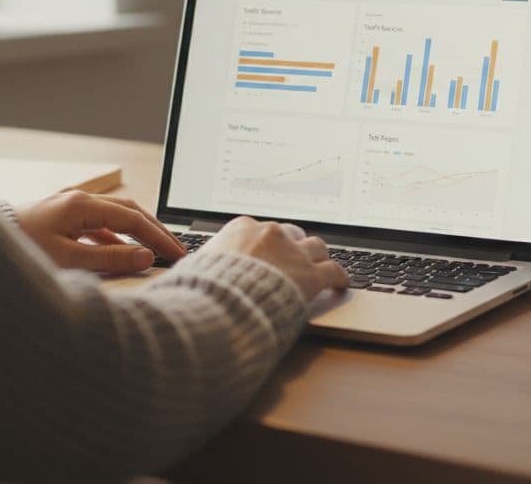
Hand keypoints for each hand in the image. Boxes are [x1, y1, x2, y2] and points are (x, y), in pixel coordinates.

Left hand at [15, 191, 185, 273]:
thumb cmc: (21, 251)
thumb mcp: (68, 259)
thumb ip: (109, 258)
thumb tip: (145, 256)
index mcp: (82, 205)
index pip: (133, 220)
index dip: (159, 238)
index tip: (178, 255)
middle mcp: (79, 200)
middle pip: (130, 211)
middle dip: (156, 231)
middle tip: (178, 250)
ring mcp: (71, 207)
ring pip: (117, 217)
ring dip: (139, 233)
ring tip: (158, 251)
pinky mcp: (63, 218)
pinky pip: (100, 225)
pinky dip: (118, 238)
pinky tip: (125, 252)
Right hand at [199, 216, 348, 300]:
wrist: (222, 303)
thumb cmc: (202, 289)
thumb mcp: (194, 268)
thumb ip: (202, 264)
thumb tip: (189, 271)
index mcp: (242, 227)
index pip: (260, 229)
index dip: (267, 243)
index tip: (267, 252)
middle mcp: (271, 233)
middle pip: (291, 234)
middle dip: (292, 246)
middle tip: (293, 260)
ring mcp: (293, 252)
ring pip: (315, 246)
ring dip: (316, 257)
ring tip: (318, 266)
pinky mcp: (311, 275)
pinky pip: (334, 270)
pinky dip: (340, 277)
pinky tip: (341, 284)